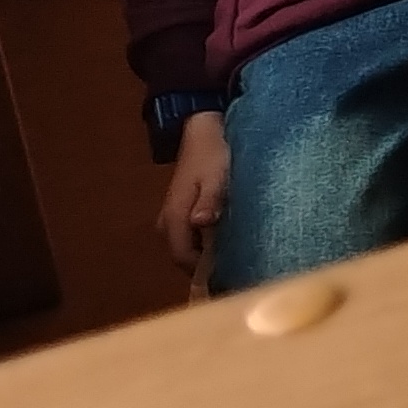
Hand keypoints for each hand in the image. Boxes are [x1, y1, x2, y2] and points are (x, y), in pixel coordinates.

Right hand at [157, 109, 229, 271]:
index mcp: (174, 217)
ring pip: (188, 248)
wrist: (203, 132)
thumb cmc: (212, 154)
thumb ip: (209, 200)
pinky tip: (230, 239)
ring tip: (239, 256)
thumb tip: (200, 223)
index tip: (232, 275)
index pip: (183, 258)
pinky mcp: (181, 213)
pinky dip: (208, 243)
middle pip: (185, 258)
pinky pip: (192, 238)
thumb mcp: (216, 176)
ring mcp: (172, 218)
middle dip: (208, 265)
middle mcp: (167, 223)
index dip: (204, 271)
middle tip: (240, 267)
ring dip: (209, 254)